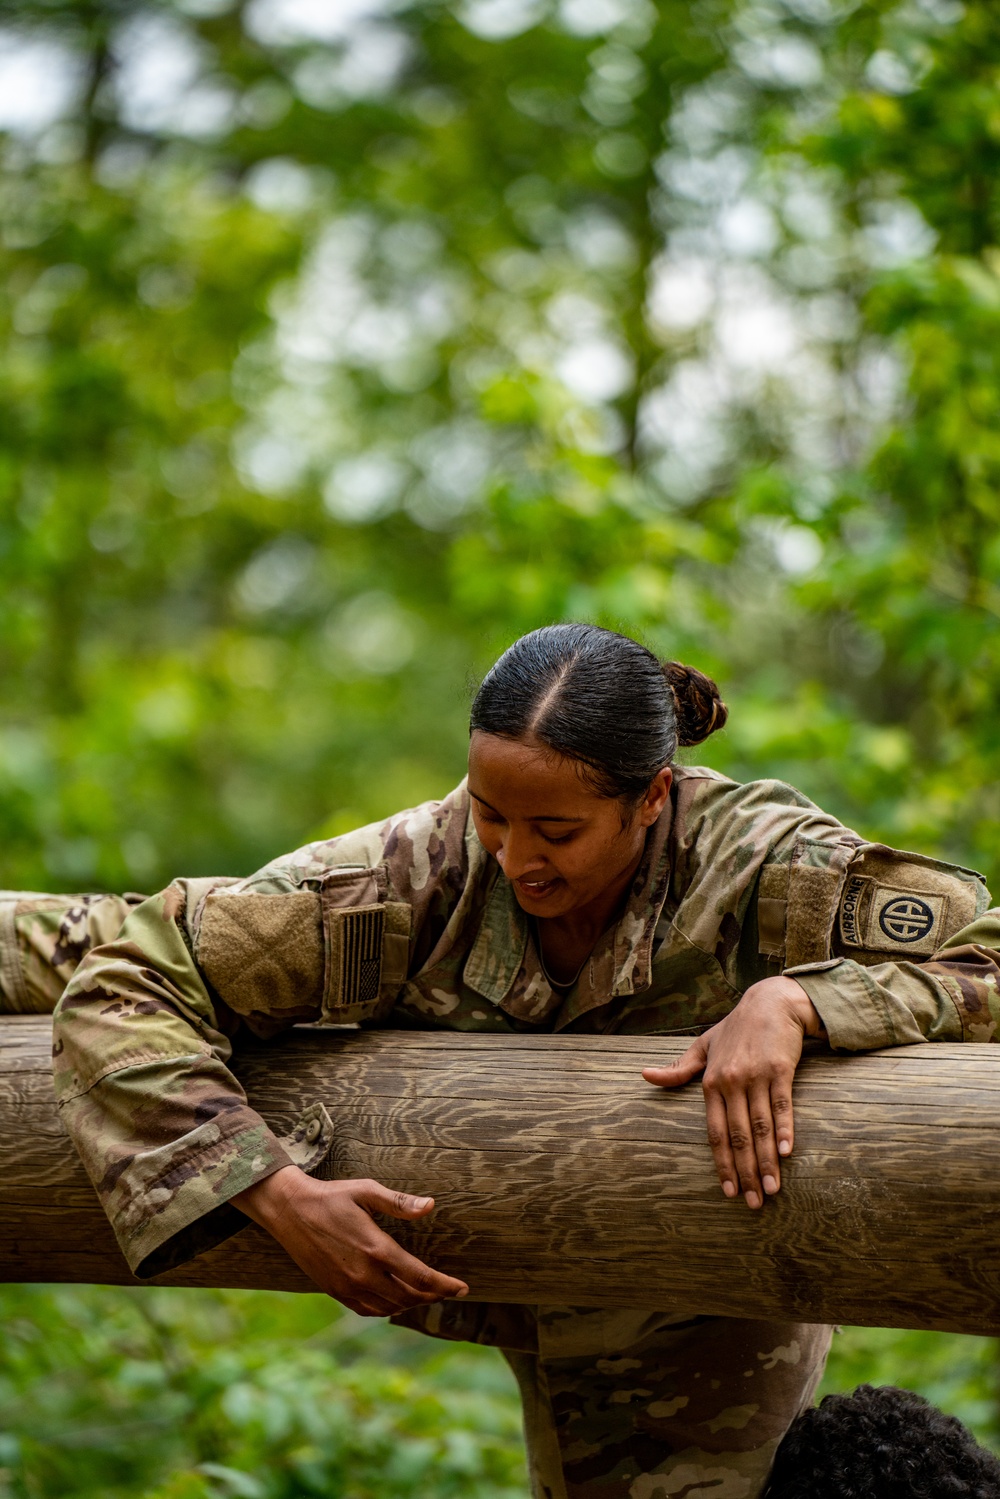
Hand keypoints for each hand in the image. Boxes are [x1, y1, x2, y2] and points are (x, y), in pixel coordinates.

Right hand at [233, 1166, 469, 1315]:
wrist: (289, 1211)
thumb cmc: (331, 1197)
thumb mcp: (366, 1190)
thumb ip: (399, 1202)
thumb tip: (430, 1205)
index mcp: (376, 1249)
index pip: (421, 1277)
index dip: (445, 1285)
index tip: (463, 1287)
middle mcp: (363, 1273)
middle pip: (409, 1297)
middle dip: (433, 1296)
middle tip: (448, 1290)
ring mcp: (347, 1286)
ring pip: (390, 1307)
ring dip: (412, 1304)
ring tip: (427, 1294)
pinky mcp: (334, 1291)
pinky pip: (368, 1310)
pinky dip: (387, 1309)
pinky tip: (395, 1301)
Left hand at [642, 977, 824, 1209]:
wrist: (771, 1003)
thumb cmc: (736, 1028)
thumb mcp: (704, 1045)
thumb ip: (679, 1068)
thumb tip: (644, 1075)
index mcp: (710, 1082)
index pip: (714, 1132)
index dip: (721, 1163)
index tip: (728, 1192)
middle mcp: (730, 1081)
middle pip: (737, 1136)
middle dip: (745, 1172)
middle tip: (753, 1204)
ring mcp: (755, 1076)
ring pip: (759, 1126)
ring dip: (766, 1161)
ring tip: (771, 1190)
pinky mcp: (779, 1069)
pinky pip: (781, 1105)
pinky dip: (783, 1130)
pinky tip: (785, 1154)